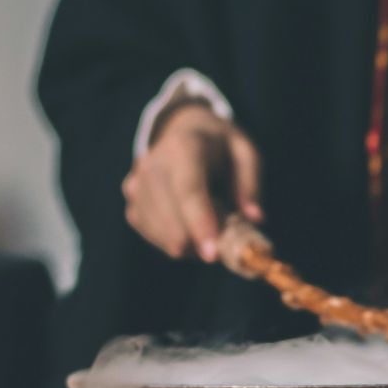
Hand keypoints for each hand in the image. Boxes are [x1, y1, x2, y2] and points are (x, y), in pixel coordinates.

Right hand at [122, 103, 262, 261]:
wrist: (182, 132)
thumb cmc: (220, 147)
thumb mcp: (245, 152)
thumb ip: (250, 183)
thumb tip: (255, 218)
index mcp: (184, 146)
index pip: (188, 189)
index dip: (199, 223)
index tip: (212, 255)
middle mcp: (152, 165)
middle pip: (171, 218)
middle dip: (199, 241)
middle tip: (226, 243)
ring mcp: (136, 185)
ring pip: (162, 234)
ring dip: (191, 243)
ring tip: (210, 224)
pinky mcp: (132, 204)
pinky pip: (153, 237)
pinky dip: (176, 241)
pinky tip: (190, 226)